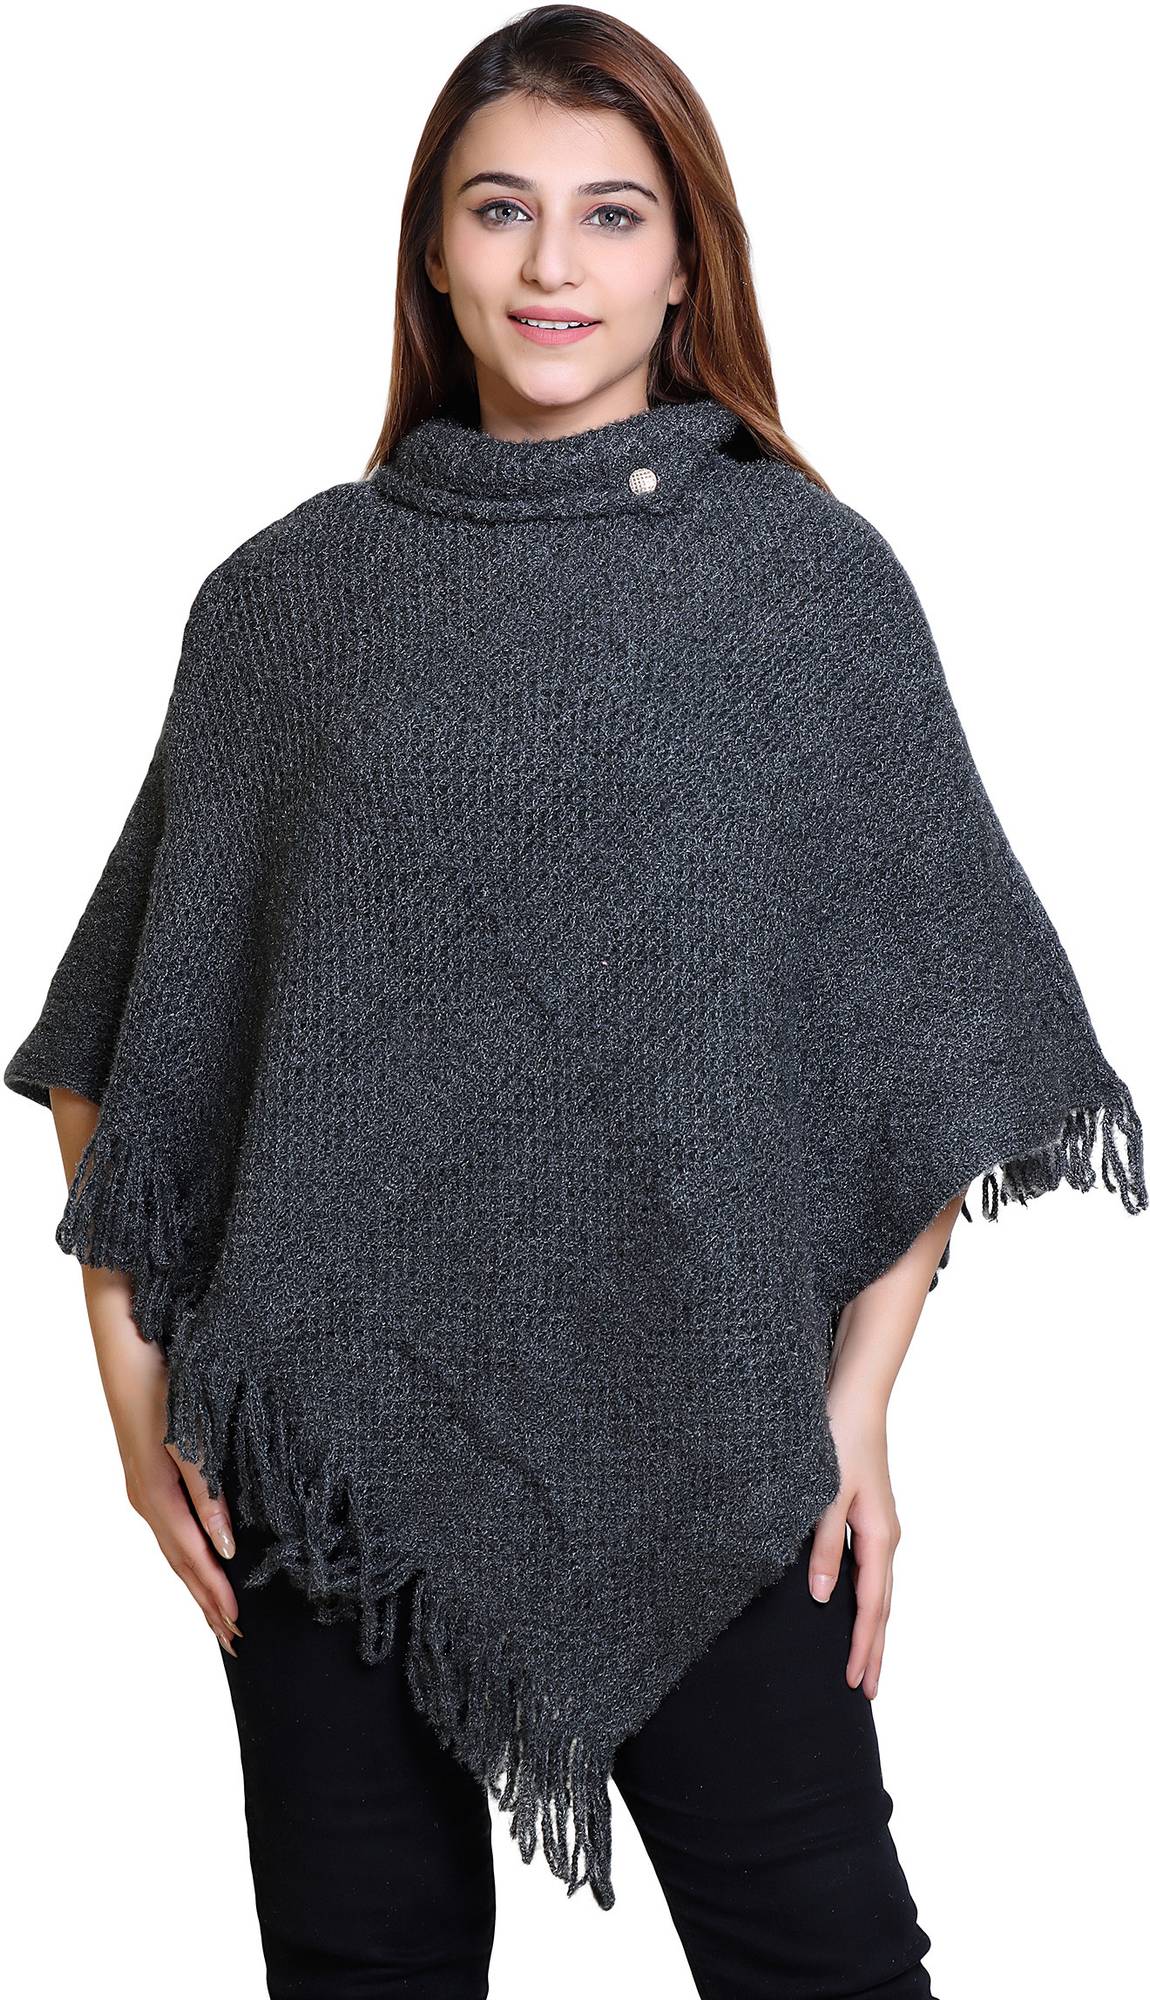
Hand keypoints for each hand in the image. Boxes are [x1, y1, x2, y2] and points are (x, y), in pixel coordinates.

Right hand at [86, 1268, 243, 1655]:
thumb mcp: (188, 1433)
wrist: (128, 1332)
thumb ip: (206, 1489)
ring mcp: (145, 1483)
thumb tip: (227, 1545)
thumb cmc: (162, 1375)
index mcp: (156, 1490)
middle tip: (234, 1641)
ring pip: (176, 1546)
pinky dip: (189, 1552)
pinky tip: (203, 1558)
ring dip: (198, 1581)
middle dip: (206, 1602)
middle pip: (181, 1561)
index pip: (192, 1557)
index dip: (215, 1594)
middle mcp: (147, 1494)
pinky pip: (173, 1524)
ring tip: (220, 1615)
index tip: (240, 1629)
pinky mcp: (150, 1467)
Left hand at [808, 1381, 899, 1700]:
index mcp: (879, 1537)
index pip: (872, 1608)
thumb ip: (823, 1546)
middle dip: (875, 1650)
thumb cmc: (839, 1439)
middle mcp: (885, 1537)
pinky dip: (865, 1599)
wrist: (854, 1396)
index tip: (857, 1684)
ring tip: (864, 1662)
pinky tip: (851, 1606)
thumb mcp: (826, 1494)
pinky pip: (870, 1570)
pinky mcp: (868, 1515)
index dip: (864, 1648)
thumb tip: (821, 1596)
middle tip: (867, 1693)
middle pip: (882, 1607)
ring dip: (871, 1628)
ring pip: (878, 1590)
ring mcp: (879, 1527)